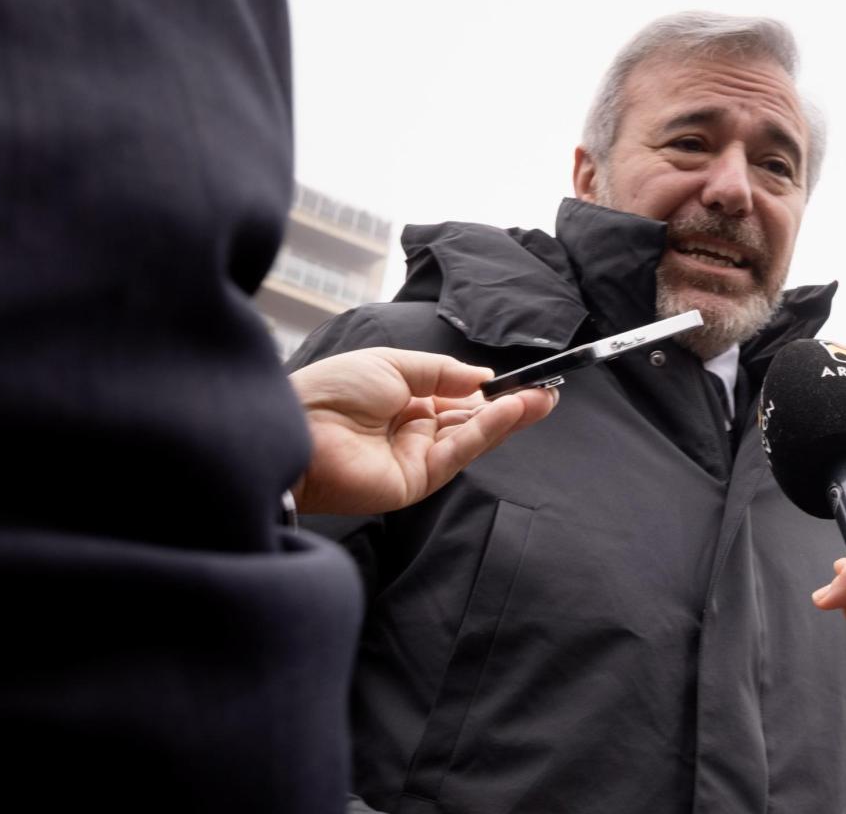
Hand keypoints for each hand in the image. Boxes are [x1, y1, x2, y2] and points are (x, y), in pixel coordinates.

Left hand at [289, 348, 556, 514]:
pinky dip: (488, 431)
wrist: (296, 427)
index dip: (492, 391)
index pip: (459, 398)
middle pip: (473, 419)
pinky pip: (459, 453)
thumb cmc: (333, 391)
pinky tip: (512, 410)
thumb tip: (483, 376)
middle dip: (512, 406)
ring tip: (543, 399)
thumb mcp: (392, 363)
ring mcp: (417, 457)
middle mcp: (414, 430)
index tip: (525, 380)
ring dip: (510, 418)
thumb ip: (441, 372)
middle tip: (549, 392)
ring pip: (473, 437)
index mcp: (404, 400)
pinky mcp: (417, 481)